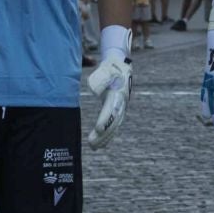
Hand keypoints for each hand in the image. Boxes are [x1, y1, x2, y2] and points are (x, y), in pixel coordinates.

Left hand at [87, 26, 131, 148]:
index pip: (111, 108)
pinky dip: (108, 136)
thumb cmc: (111, 66)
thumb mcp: (106, 68)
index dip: (105, 119)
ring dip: (105, 138)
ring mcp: (122, 108)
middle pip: (114, 121)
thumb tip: (94, 90)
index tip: (98, 129)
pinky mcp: (118, 111)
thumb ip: (100, 78)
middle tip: (92, 143)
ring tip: (93, 147)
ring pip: (114, 126)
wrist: (121, 66)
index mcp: (118, 93)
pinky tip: (99, 145)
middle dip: (104, 134)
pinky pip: (114, 126)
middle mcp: (122, 103)